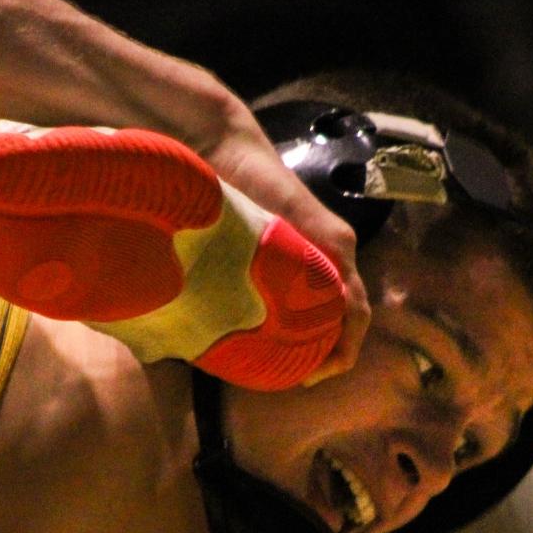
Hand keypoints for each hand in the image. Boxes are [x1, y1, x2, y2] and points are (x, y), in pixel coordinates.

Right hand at [200, 110, 369, 384]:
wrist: (220, 154)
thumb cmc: (214, 206)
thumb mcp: (221, 259)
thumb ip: (216, 292)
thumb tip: (177, 342)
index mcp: (305, 264)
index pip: (328, 319)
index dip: (320, 353)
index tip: (297, 376)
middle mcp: (328, 258)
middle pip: (347, 319)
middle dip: (334, 356)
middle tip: (307, 378)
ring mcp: (335, 247)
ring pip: (356, 309)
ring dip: (343, 345)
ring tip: (320, 369)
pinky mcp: (334, 237)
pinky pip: (350, 290)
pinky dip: (346, 320)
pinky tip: (328, 341)